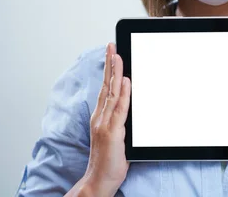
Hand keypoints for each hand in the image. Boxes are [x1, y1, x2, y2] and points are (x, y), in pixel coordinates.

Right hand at [81, 43, 130, 196]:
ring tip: (117, 55)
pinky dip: (122, 93)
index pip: (105, 88)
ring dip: (115, 73)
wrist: (98, 181)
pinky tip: (125, 81)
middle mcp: (100, 117)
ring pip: (111, 93)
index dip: (109, 70)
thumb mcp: (116, 136)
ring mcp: (105, 124)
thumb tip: (130, 108)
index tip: (112, 54)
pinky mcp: (112, 132)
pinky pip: (119, 109)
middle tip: (112, 46)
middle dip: (109, 64)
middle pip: (106, 85)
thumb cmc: (108, 162)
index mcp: (101, 117)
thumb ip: (120, 120)